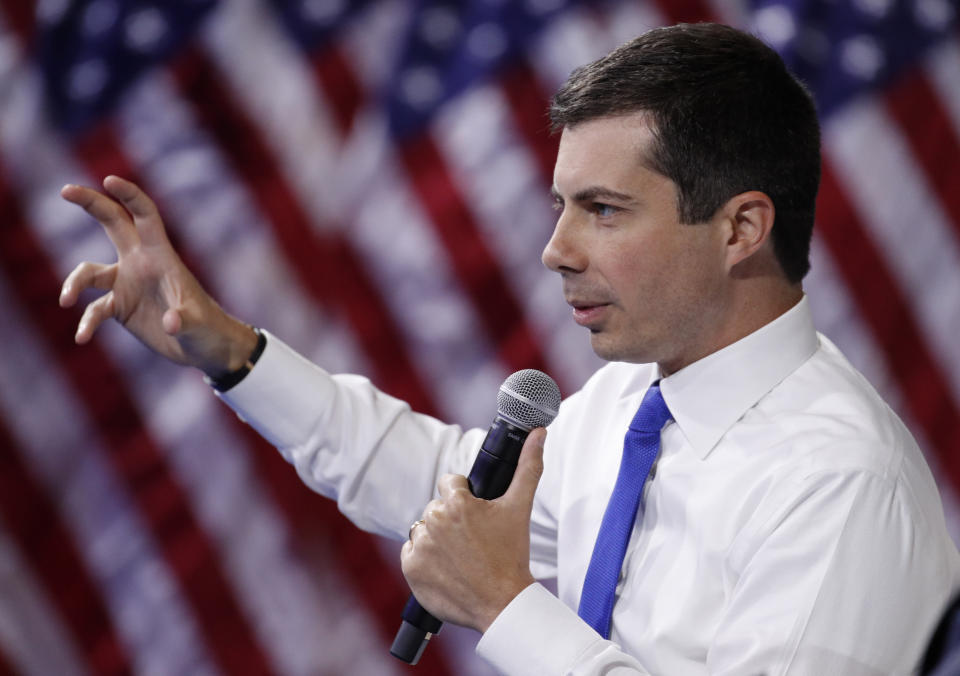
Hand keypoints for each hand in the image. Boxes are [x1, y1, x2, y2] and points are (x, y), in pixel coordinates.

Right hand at [59, 176, 255, 376]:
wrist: (203, 346)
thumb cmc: (207, 328)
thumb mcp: (198, 324)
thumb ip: (184, 320)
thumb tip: (170, 323)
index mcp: (161, 256)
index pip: (144, 216)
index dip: (129, 195)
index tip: (108, 180)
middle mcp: (140, 263)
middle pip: (112, 223)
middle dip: (90, 203)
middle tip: (64, 190)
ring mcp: (127, 283)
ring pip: (89, 272)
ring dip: (74, 284)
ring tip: (66, 301)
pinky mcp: (120, 306)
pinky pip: (94, 309)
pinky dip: (87, 323)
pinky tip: (82, 338)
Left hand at [400, 428, 546, 632]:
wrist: (501, 603)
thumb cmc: (512, 555)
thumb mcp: (520, 508)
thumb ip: (529, 466)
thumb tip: (539, 433)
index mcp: (457, 502)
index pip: (449, 484)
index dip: (464, 498)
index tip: (476, 518)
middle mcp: (433, 520)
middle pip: (436, 508)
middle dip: (451, 521)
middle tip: (473, 541)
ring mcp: (420, 545)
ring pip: (424, 530)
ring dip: (437, 539)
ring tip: (461, 557)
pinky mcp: (410, 567)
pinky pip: (411, 553)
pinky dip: (424, 560)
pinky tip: (446, 568)